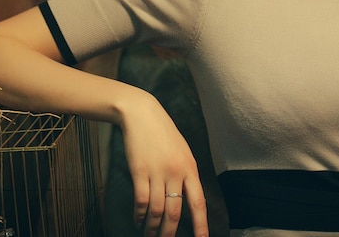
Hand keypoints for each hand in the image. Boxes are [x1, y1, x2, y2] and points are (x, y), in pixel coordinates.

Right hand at [120, 92, 208, 236]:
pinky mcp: (139, 171)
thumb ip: (185, 173)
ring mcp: (157, 172)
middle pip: (175, 212)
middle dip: (170, 232)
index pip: (198, 202)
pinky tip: (138, 220)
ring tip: (149, 235)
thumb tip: (187, 197)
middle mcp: (175, 172)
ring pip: (156, 210)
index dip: (201, 225)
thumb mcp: (182, 150)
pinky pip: (141, 200)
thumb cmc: (162, 132)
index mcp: (190, 167)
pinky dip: (139, 214)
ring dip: (152, 227)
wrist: (142, 114)